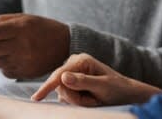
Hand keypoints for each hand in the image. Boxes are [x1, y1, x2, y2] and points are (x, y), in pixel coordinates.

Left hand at [0, 13, 68, 78]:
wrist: (64, 44)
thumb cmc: (39, 28)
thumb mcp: (22, 18)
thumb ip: (0, 22)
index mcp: (19, 28)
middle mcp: (21, 45)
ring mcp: (23, 61)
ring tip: (10, 49)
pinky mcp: (25, 73)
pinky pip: (4, 71)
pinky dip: (4, 65)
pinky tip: (16, 57)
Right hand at [31, 53, 161, 105]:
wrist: (125, 93)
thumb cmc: (117, 89)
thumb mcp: (102, 86)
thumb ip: (83, 82)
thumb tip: (63, 77)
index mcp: (81, 60)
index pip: (59, 75)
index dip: (47, 87)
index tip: (36, 99)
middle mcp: (73, 63)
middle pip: (60, 86)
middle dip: (75, 98)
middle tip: (93, 100)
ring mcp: (71, 72)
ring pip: (63, 93)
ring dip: (77, 100)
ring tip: (93, 99)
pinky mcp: (71, 82)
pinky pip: (66, 95)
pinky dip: (77, 101)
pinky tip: (89, 98)